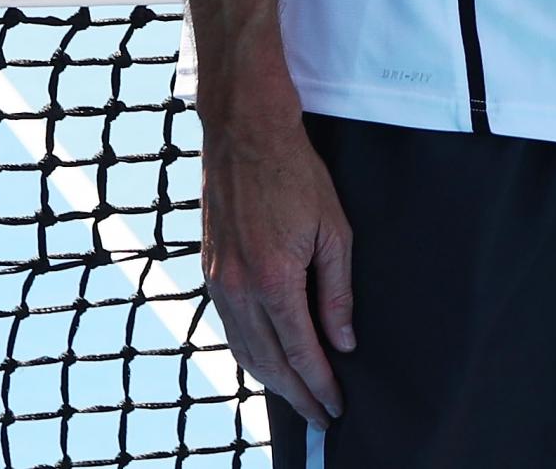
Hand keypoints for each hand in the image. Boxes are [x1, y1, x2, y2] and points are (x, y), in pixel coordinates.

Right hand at [201, 114, 354, 427]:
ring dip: (271, 381)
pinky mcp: (212, 274)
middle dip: (298, 394)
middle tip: (322, 416)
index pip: (300, 350)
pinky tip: (268, 362)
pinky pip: (230, 329)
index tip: (336, 407)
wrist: (247, 139)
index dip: (319, 383)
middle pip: (269, 362)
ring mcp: (219, 283)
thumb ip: (337, 292)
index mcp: (274, 280)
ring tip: (299, 399)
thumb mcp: (335, 231)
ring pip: (244, 350)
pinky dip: (250, 354)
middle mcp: (239, 289)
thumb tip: (343, 341)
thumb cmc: (298, 177)